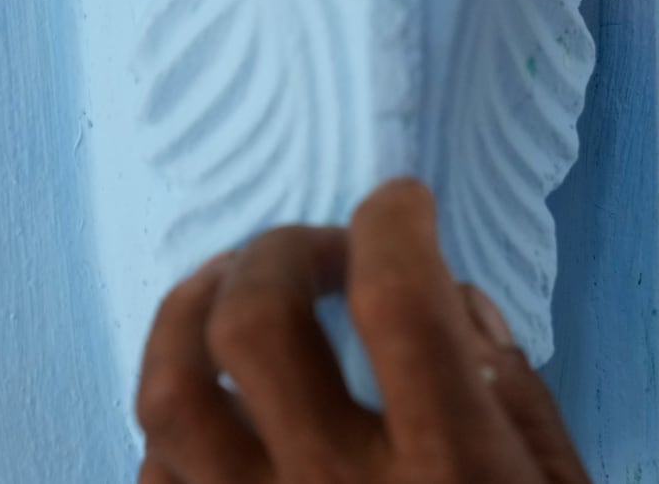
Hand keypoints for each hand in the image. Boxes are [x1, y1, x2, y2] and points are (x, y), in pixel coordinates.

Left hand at [135, 179, 590, 483]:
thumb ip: (510, 394)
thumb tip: (447, 298)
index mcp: (447, 472)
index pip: (398, 300)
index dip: (393, 220)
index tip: (403, 202)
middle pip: (253, 325)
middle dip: (283, 250)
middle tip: (326, 250)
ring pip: (166, 396)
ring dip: (194, 310)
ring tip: (235, 286)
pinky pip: (149, 475)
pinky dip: (174, 413)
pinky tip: (218, 398)